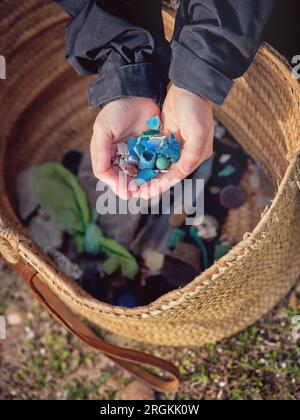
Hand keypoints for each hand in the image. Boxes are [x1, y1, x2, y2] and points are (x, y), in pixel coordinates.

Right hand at [91, 97, 159, 199]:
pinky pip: (154, 165)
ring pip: (141, 174)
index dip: (118, 185)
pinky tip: (160, 178)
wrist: (138, 93)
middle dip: (133, 188)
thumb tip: (105, 179)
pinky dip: (156, 173)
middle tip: (141, 194)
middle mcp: (123, 157)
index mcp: (108, 155)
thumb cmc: (117, 111)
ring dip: (146, 184)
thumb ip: (100, 155)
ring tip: (151, 190)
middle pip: (127, 178)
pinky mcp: (153, 149)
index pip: (111, 176)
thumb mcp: (103, 131)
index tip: (126, 192)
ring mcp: (139, 154)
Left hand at [136, 84, 213, 199]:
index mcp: (197, 154)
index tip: (149, 192)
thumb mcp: (198, 130)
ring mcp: (176, 144)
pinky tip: (134, 166)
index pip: (178, 174)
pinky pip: (155, 153)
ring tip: (134, 183)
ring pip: (160, 165)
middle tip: (138, 192)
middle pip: (168, 173)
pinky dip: (146, 160)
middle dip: (153, 183)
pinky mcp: (166, 136)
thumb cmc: (196, 107)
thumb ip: (191, 153)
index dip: (163, 184)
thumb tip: (183, 170)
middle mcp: (187, 152)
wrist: (190, 84)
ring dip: (148, 174)